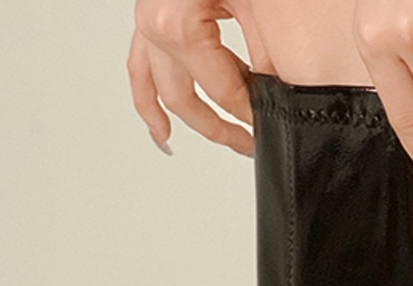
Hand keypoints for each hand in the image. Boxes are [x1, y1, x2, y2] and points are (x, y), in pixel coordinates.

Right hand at [128, 0, 254, 157]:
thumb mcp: (254, 0)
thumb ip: (263, 45)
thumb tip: (273, 84)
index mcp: (180, 24)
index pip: (219, 88)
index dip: (244, 111)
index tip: (261, 123)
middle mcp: (156, 27)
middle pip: (185, 99)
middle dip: (217, 127)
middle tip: (243, 142)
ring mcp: (147, 22)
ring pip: (155, 91)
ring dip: (177, 120)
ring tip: (198, 144)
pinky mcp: (148, 15)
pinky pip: (139, 67)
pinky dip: (148, 99)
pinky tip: (159, 124)